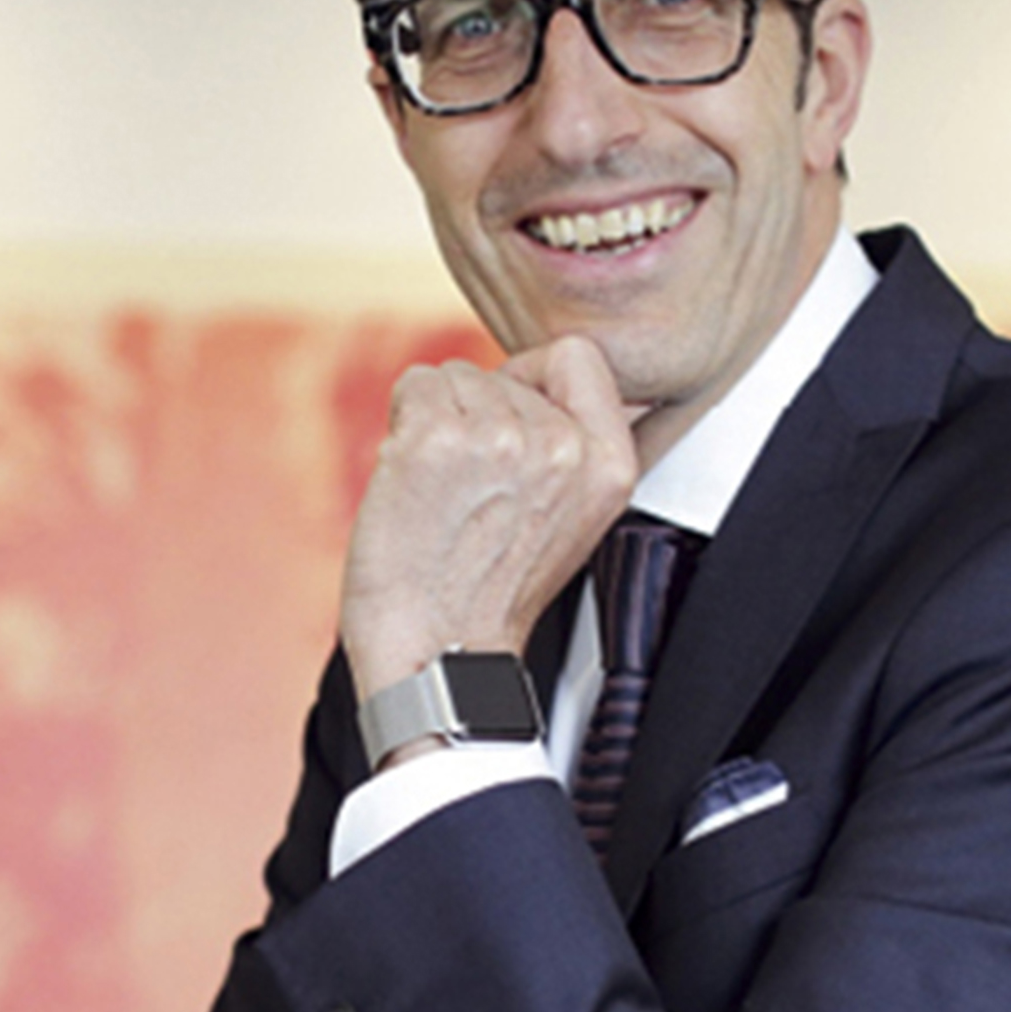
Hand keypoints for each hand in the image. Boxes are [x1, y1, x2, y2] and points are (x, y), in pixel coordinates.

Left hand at [338, 335, 639, 700]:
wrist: (437, 653)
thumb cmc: (487, 592)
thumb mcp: (570, 519)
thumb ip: (570, 449)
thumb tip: (536, 381)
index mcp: (608, 465)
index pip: (580, 358)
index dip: (535, 377)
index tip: (513, 418)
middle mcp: (561, 447)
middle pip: (505, 372)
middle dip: (476, 415)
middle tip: (468, 490)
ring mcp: (499, 440)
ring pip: (456, 376)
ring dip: (436, 420)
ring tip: (442, 490)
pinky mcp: (435, 440)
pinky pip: (416, 383)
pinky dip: (402, 421)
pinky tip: (411, 477)